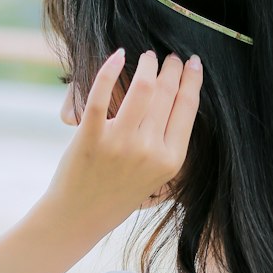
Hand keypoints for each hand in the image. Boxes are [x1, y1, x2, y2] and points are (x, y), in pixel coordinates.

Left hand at [41, 47, 203, 232]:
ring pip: (142, 88)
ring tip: (146, 57)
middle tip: (169, 57)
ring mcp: (119, 143)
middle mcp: (149, 150)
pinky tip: (118, 56)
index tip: (192, 63)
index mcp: (170, 160)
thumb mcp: (156, 177)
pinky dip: (110, 69)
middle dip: (171, 68)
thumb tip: (179, 101)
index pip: (188, 107)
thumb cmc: (118, 195)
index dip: (192, 79)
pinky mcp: (90, 137)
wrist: (80, 216)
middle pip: (167, 94)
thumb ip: (168, 145)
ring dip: (147, 65)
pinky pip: (101, 94)